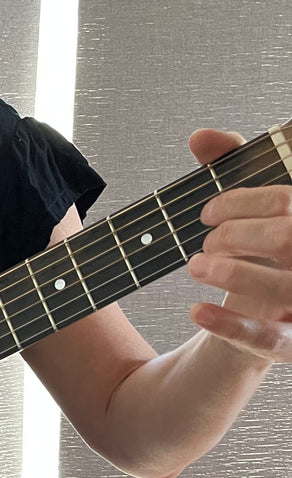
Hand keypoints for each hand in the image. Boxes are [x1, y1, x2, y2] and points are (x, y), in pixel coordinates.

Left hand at [186, 127, 291, 364]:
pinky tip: (196, 311)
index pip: (287, 201)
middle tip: (205, 242)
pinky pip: (269, 340)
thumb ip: (232, 167)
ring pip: (282, 288)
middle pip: (286, 239)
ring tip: (197, 266)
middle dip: (235, 235)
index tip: (207, 212)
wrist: (278, 314)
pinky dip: (228, 326)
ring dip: (230, 273)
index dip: (242, 202)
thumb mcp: (255, 206)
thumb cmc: (268, 249)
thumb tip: (201, 137)